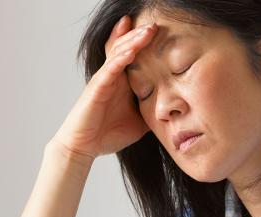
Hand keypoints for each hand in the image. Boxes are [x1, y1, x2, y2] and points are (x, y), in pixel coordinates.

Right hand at [51, 15, 157, 160]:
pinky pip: (109, 70)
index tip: (160, 33)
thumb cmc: (108, 134)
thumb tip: (174, 113)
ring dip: (133, 41)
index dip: (143, 43)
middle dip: (140, 35)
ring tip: (148, 30)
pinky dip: (120, 59)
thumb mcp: (140, 122)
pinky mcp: (96, 88)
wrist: (85, 147)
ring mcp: (104, 80)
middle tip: (156, 24)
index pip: (133, 56)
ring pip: (118, 54)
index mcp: (122, 82)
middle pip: (126, 48)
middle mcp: (112, 77)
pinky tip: (131, 51)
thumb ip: (153, 113)